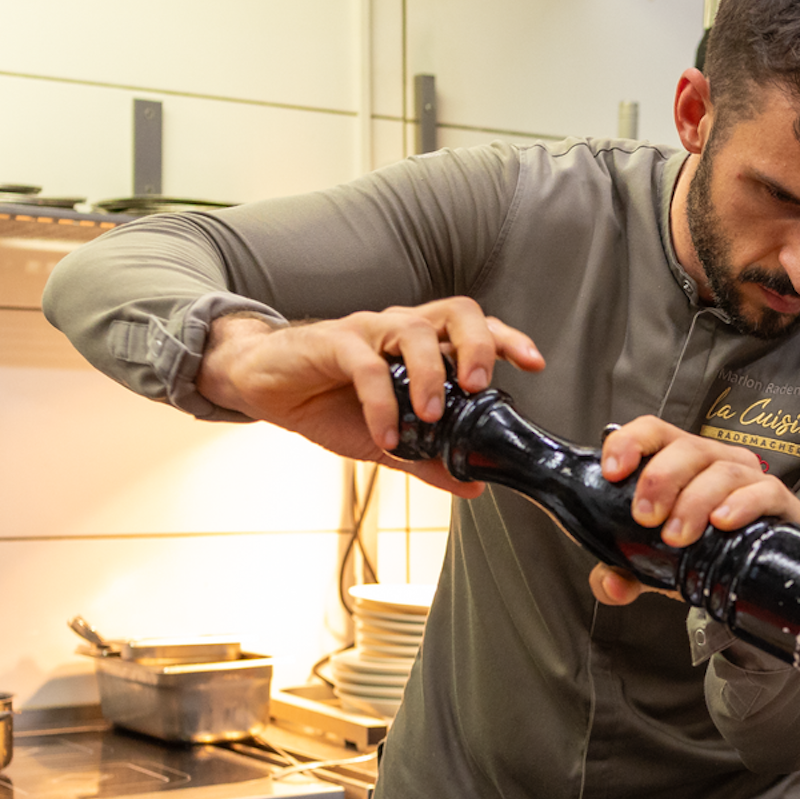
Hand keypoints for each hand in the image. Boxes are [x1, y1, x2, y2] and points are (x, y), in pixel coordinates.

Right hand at [197, 297, 544, 496]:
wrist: (264, 389)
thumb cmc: (330, 404)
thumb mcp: (389, 441)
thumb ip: (431, 460)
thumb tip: (475, 486)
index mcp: (424, 345)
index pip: (476, 328)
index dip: (508, 341)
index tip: (535, 364)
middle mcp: (402, 329)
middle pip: (456, 313)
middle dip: (479, 345)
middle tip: (479, 384)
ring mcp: (368, 331)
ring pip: (413, 331)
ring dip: (430, 375)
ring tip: (434, 418)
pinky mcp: (332, 342)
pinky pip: (365, 365)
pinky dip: (382, 403)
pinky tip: (387, 436)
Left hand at [587, 417, 799, 604]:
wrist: (746, 578)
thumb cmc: (697, 554)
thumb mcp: (651, 568)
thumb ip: (621, 575)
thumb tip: (612, 584)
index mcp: (677, 463)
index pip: (653, 431)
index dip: (631, 442)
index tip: (614, 472)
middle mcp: (713, 462)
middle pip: (688, 448)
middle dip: (661, 479)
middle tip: (647, 517)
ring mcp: (748, 478)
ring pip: (723, 471)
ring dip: (695, 501)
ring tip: (678, 535)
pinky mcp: (778, 503)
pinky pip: (766, 491)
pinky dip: (743, 504)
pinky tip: (723, 522)